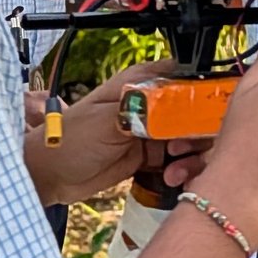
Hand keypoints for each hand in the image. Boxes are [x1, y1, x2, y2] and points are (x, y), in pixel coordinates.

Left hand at [23, 61, 202, 204]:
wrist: (51, 176)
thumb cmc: (68, 139)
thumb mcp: (106, 121)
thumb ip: (142, 110)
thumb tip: (176, 102)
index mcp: (143, 82)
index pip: (189, 80)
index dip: (204, 98)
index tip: (206, 120)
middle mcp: (154, 103)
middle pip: (199, 111)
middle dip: (201, 133)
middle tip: (183, 149)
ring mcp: (156, 130)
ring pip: (195, 138)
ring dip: (194, 156)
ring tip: (175, 170)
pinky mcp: (155, 155)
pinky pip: (184, 160)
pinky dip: (185, 170)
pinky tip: (172, 178)